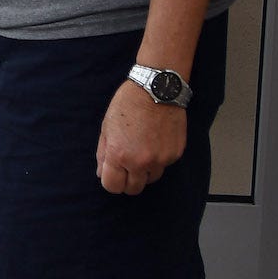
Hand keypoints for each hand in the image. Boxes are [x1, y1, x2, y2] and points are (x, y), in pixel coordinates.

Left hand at [96, 80, 186, 194]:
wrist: (157, 90)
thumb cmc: (128, 105)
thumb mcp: (106, 128)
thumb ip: (103, 154)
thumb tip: (102, 173)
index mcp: (119, 155)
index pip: (112, 186)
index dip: (111, 181)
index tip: (112, 174)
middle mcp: (140, 162)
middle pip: (133, 189)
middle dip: (127, 181)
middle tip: (126, 167)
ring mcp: (160, 160)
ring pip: (150, 179)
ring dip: (144, 172)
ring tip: (141, 151)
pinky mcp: (175, 155)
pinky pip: (164, 166)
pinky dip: (158, 160)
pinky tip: (154, 142)